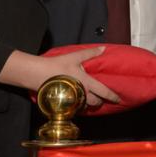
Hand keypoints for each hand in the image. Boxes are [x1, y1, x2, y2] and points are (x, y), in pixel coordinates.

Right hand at [0, 47, 120, 107]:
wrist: (36, 74)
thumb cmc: (56, 65)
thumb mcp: (74, 57)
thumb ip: (90, 53)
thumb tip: (103, 48)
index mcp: (86, 82)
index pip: (104, 91)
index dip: (112, 96)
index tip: (118, 99)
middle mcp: (81, 93)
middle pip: (95, 102)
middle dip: (100, 102)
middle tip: (102, 99)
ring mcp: (72, 99)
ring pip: (85, 106)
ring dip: (89, 104)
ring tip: (90, 100)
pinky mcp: (63, 102)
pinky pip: (75, 107)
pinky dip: (78, 105)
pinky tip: (77, 101)